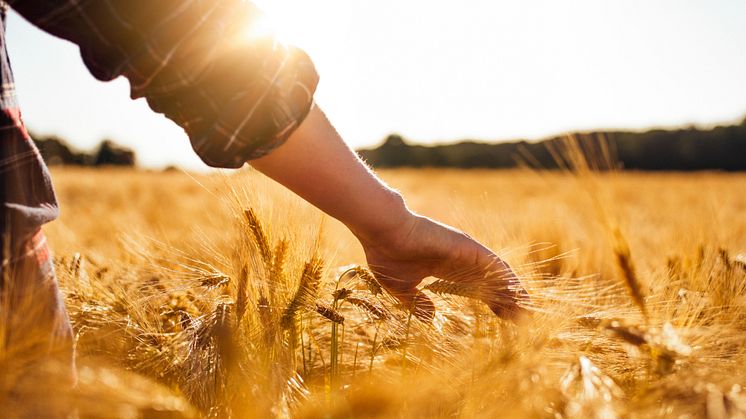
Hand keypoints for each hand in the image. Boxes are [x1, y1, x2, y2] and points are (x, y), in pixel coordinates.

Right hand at [356, 212, 528, 321]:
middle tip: (523, 320)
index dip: (492, 302)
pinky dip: (506, 278)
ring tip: (527, 309)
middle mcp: (460, 260)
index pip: (477, 288)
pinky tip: (517, 293)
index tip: (504, 318)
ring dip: (512, 291)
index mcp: (446, 269)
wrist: (383, 231)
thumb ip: (417, 303)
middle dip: (507, 300)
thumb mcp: (401, 287)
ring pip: (496, 273)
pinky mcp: (466, 246)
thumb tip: (432, 318)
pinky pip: (492, 263)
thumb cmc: (387, 254)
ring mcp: (464, 252)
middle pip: (491, 282)